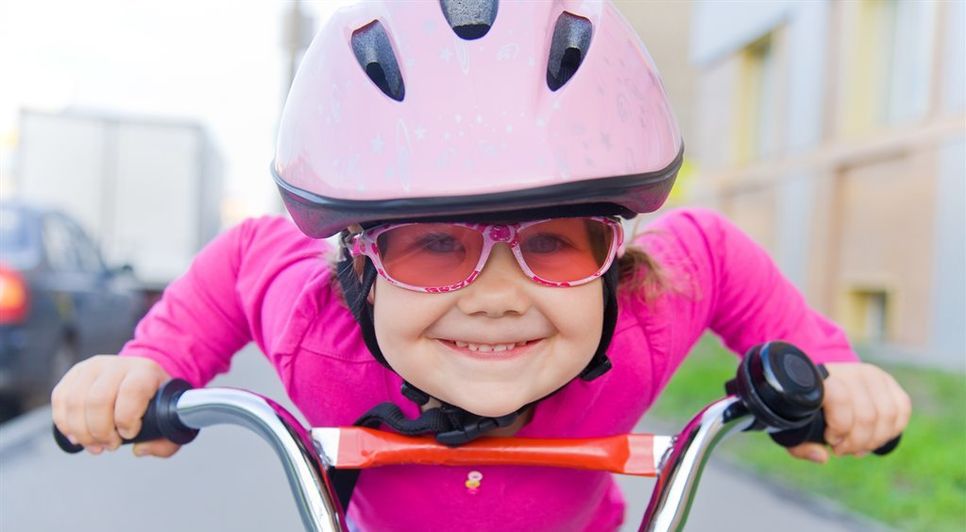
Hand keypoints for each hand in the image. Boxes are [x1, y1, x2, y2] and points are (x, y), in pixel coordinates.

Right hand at [51, 355, 180, 457]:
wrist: (142, 376)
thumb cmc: (156, 401)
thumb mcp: (171, 419)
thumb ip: (165, 442)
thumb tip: (140, 449)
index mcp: (145, 371)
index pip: (131, 392)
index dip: (126, 419)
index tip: (129, 434)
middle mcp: (117, 365)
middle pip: (98, 401)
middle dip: (101, 432)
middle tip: (110, 446)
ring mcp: (92, 367)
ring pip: (75, 402)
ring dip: (82, 432)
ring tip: (96, 445)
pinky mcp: (74, 375)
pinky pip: (60, 400)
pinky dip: (65, 424)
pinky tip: (78, 437)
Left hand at [787, 362, 910, 463]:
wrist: (820, 383)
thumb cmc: (806, 409)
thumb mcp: (794, 427)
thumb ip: (801, 445)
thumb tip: (823, 457)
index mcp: (822, 378)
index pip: (841, 400)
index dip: (839, 428)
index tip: (830, 439)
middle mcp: (849, 371)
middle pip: (867, 415)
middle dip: (857, 442)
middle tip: (843, 450)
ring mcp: (871, 374)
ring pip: (888, 414)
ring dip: (875, 439)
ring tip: (858, 447)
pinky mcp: (888, 381)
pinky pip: (903, 408)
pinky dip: (893, 429)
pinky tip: (876, 438)